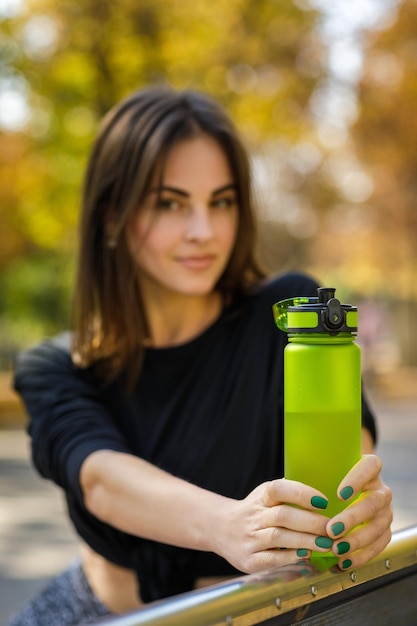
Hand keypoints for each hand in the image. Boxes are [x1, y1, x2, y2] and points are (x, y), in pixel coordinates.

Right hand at [215, 478, 331, 573]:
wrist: (220, 528)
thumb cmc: (254, 511)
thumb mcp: (265, 496)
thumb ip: (288, 494)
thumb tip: (321, 496)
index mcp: (260, 497)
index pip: (278, 489)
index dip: (301, 493)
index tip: (323, 501)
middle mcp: (254, 516)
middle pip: (284, 515)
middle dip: (312, 522)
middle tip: (334, 528)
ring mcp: (250, 538)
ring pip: (279, 537)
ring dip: (307, 541)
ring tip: (328, 544)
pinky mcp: (249, 559)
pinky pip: (272, 558)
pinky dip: (290, 557)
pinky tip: (306, 556)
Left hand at [326, 454, 392, 569]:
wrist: (343, 497)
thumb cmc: (330, 483)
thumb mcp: (325, 474)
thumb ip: (315, 475)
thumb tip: (288, 481)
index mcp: (369, 469)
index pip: (370, 466)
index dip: (358, 479)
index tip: (340, 494)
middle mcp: (380, 489)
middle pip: (375, 501)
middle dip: (353, 518)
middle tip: (332, 530)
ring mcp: (385, 511)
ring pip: (379, 525)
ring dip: (357, 540)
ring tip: (337, 549)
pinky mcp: (384, 531)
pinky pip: (379, 545)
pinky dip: (361, 556)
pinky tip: (344, 561)